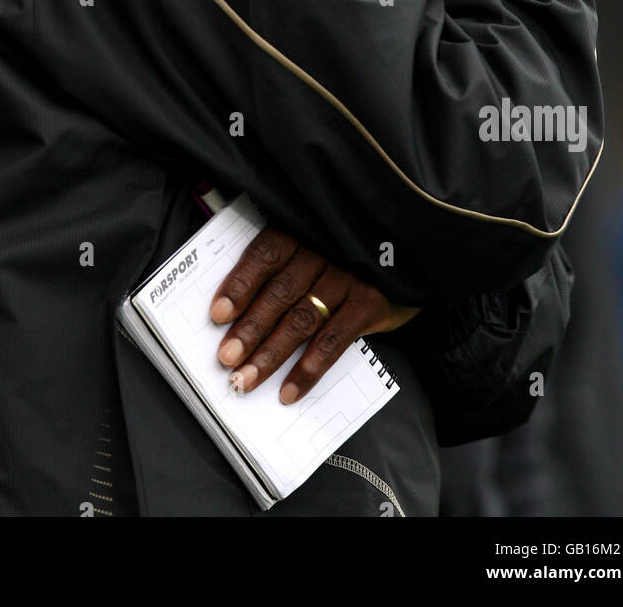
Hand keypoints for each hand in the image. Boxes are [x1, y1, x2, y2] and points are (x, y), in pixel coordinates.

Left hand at [209, 226, 419, 402]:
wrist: (404, 258)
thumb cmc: (344, 257)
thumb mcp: (312, 250)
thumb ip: (280, 271)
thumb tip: (232, 314)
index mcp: (303, 233)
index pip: (266, 255)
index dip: (240, 284)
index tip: (217, 315)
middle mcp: (324, 251)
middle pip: (280, 292)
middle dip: (250, 329)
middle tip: (227, 358)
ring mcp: (349, 277)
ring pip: (303, 319)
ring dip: (271, 354)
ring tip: (247, 378)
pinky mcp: (369, 304)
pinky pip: (334, 340)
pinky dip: (309, 368)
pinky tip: (290, 389)